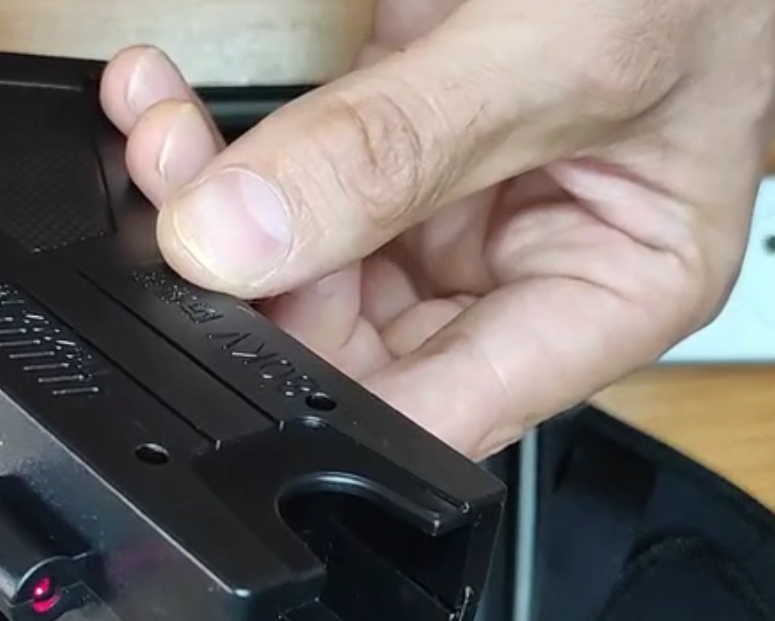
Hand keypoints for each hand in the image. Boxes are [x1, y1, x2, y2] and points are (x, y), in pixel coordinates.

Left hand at [101, 0, 774, 459]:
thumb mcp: (561, 56)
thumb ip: (400, 149)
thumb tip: (242, 240)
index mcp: (611, 290)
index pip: (447, 410)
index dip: (323, 405)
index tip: (219, 348)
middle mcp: (528, 258)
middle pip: (353, 338)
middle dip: (250, 285)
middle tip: (184, 217)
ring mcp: (452, 194)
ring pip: (301, 256)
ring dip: (215, 208)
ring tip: (164, 139)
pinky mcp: (395, 126)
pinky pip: (289, 168)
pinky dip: (223, 147)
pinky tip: (168, 108)